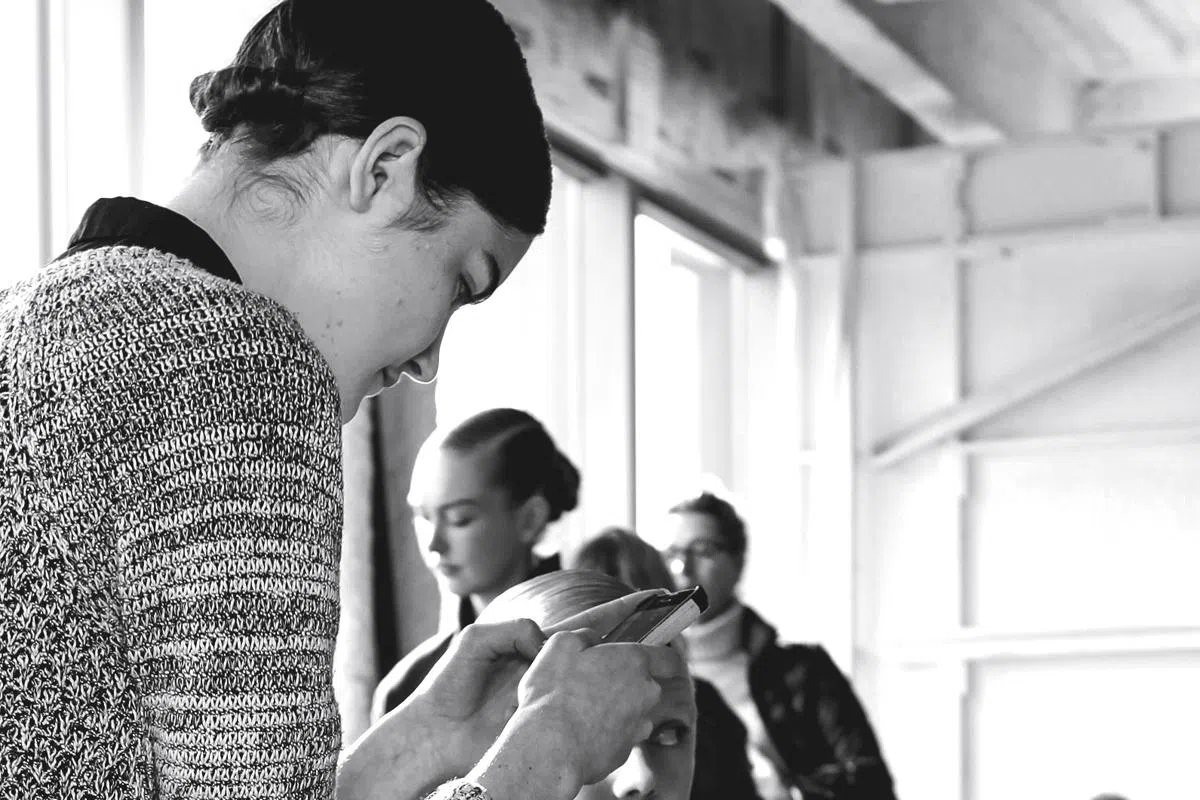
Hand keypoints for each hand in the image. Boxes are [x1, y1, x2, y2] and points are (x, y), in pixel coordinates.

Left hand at [406, 589, 668, 769]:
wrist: (432, 735)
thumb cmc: (449, 685)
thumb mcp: (474, 642)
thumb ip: (511, 630)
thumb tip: (541, 640)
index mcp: (534, 647)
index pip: (586, 626)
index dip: (619, 614)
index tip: (652, 599)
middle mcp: (548, 672)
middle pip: (602, 654)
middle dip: (637, 645)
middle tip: (671, 634)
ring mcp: (549, 700)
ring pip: (598, 686)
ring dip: (630, 679)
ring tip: (662, 671)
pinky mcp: (543, 725)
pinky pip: (583, 718)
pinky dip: (609, 715)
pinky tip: (631, 713)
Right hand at [514, 629, 687, 787]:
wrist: (549, 750)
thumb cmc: (554, 693)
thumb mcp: (562, 644)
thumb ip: (586, 636)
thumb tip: (593, 640)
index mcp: (635, 662)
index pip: (668, 658)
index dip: (660, 656)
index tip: (647, 658)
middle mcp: (646, 694)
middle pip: (646, 685)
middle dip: (625, 684)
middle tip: (591, 685)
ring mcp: (638, 726)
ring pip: (632, 712)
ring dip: (614, 710)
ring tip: (579, 712)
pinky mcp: (625, 752)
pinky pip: (618, 736)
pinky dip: (604, 734)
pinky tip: (578, 733)